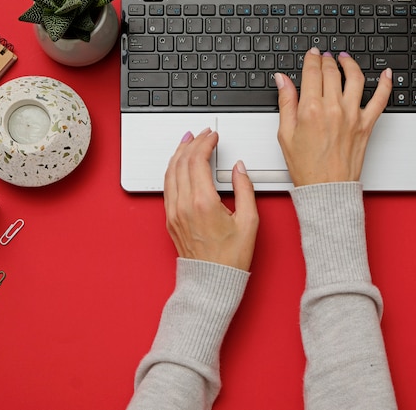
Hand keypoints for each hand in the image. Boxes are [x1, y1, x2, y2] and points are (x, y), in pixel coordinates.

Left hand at [164, 128, 258, 270]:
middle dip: (192, 143)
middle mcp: (183, 205)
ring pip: (170, 172)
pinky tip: (179, 165)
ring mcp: (173, 212)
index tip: (213, 136)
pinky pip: (167, 187)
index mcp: (203, 203)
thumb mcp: (249, 222)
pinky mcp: (170, 219)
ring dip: (178, 153)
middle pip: (182, 162)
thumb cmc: (231, 258)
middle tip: (202, 134)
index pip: (198, 160)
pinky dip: (172, 170)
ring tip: (187, 142)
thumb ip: (245, 189)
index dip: (206, 143)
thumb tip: (239, 169)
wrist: (211, 281)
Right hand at [275, 48, 392, 186]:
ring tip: (345, 59)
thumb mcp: (285, 134)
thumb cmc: (306, 167)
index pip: (312, 72)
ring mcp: (353, 115)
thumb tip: (282, 80)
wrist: (326, 188)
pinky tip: (386, 74)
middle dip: (327, 59)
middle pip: (332, 71)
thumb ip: (286, 103)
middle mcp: (334, 108)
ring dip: (350, 64)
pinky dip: (386, 84)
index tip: (312, 54)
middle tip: (325, 56)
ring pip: (355, 78)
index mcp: (311, 109)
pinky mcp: (367, 124)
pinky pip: (381, 99)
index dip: (311, 58)